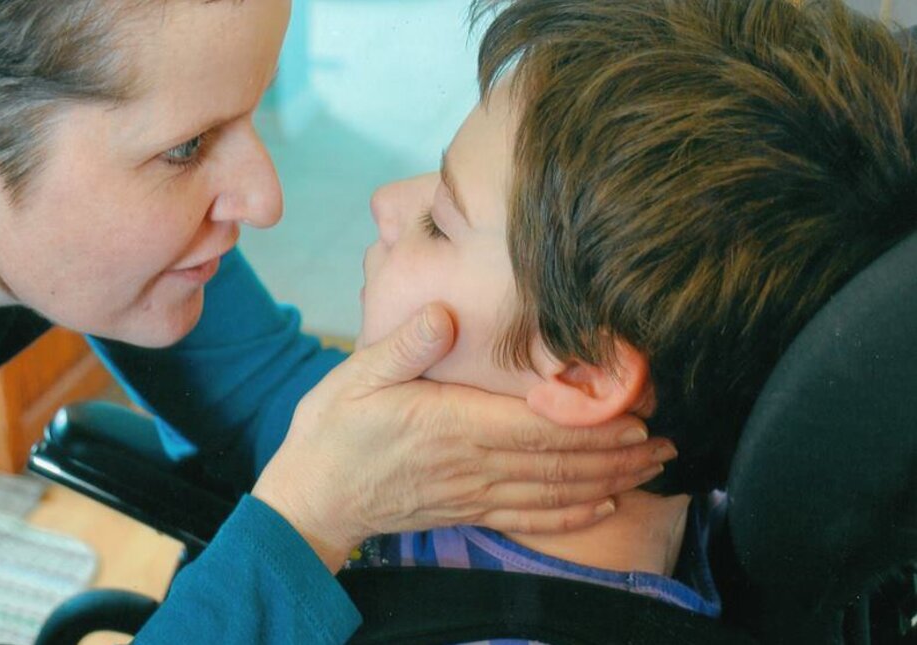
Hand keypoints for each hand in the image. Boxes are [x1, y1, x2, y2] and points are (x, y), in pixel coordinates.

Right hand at [252, 303, 675, 571]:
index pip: (539, 425)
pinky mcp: (467, 511)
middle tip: (670, 440)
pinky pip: (530, 518)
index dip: (593, 421)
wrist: (313, 496)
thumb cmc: (334, 429)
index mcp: (453, 425)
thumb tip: (445, 313)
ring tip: (652, 469)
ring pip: (555, 491)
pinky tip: (603, 508)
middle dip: (620, 452)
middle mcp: (473, 464)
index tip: (638, 409)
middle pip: (561, 461)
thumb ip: (404, 345)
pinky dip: (572, 515)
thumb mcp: (356, 375)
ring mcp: (473, 493)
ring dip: (609, 481)